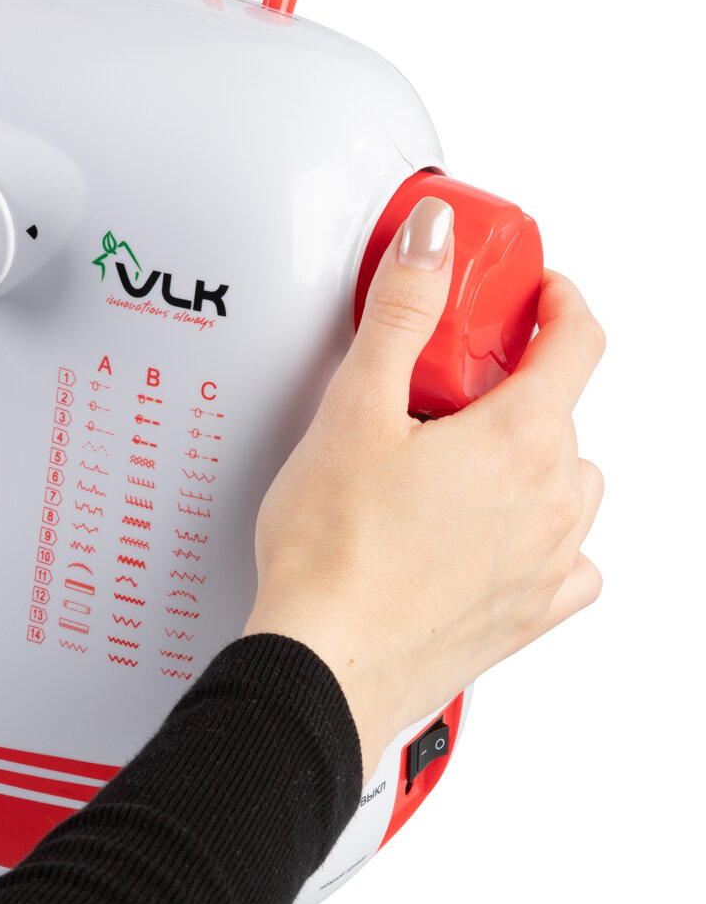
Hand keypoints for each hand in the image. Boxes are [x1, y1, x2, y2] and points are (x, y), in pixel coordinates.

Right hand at [243, 197, 605, 784]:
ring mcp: (547, 562)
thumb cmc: (333, 551)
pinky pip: (570, 560)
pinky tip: (493, 535)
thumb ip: (401, 312)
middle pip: (565, 413)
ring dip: (533, 458)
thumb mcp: (355, 409)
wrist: (324, 663)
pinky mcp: (529, 614)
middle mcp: (552, 500)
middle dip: (518, 386)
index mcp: (520, 440)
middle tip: (453, 391)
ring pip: (571, 483)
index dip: (558, 303)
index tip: (536, 297)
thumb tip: (433, 241)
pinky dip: (545, 534)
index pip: (578, 340)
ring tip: (461, 466)